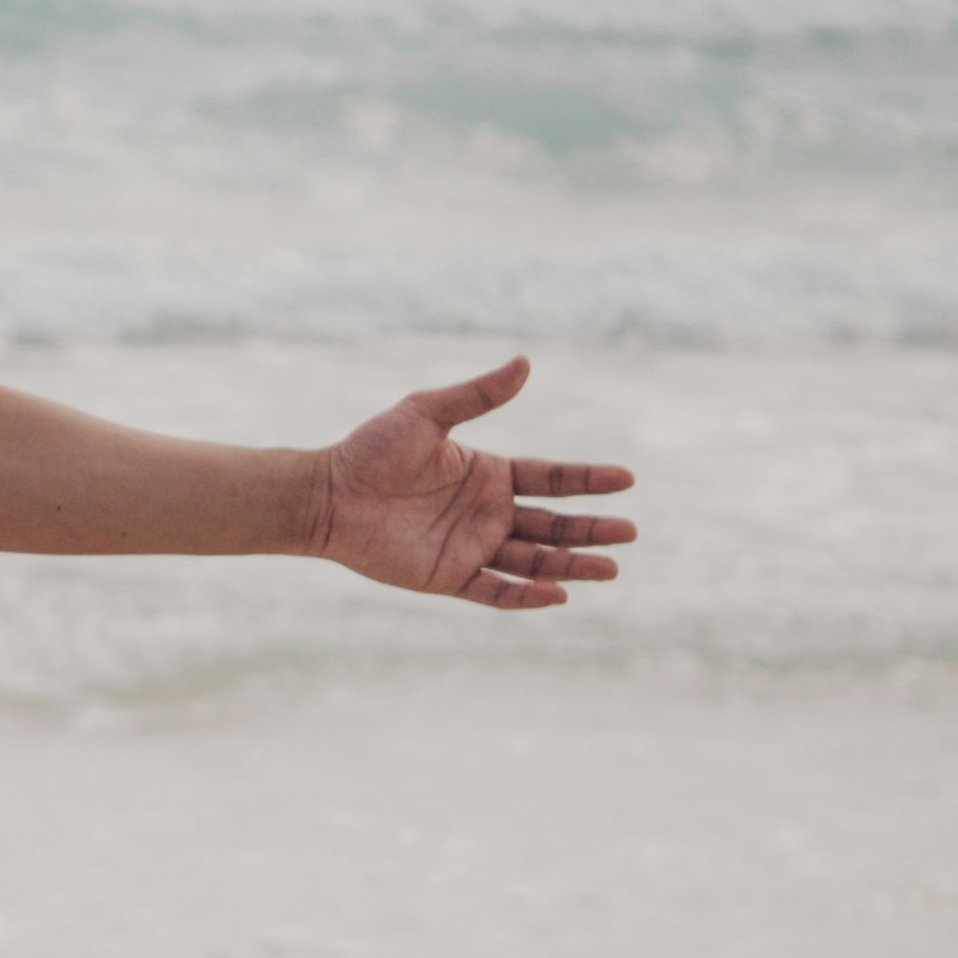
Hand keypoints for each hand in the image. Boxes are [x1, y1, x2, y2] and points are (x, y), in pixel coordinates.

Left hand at [303, 356, 638, 609]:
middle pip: (554, 524)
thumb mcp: (426, 413)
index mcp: (489, 473)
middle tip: (630, 532)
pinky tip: (558, 595)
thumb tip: (525, 362)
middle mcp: (488, 513)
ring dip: (572, 565)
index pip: (552, 479)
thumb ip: (478, 396)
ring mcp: (471, 547)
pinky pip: (497, 591)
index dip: (588, 480)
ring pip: (535, 561)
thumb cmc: (372, 450)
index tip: (627, 479)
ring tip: (611, 569)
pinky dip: (526, 596)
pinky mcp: (449, 577)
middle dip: (592, 529)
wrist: (326, 494)